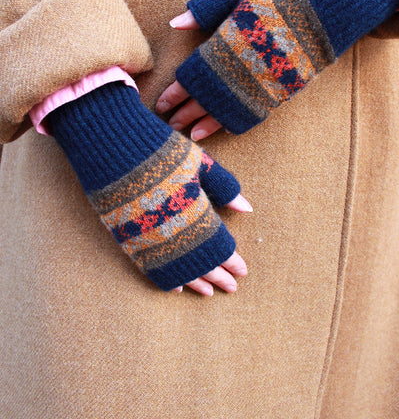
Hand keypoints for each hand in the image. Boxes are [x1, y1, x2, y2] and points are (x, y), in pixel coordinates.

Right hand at [48, 81, 251, 292]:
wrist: (112, 144)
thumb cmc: (161, 149)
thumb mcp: (197, 161)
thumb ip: (224, 187)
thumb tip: (248, 209)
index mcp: (194, 211)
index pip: (218, 246)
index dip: (232, 261)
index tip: (242, 272)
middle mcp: (172, 230)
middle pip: (201, 262)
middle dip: (218, 276)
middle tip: (231, 288)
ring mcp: (148, 236)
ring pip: (177, 270)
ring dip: (196, 282)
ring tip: (209, 293)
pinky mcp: (127, 238)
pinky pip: (151, 267)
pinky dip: (166, 278)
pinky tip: (178, 288)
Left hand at [158, 0, 398, 135]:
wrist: (330, 2)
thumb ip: (206, 8)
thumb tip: (175, 23)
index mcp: (229, 42)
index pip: (194, 74)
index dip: (176, 91)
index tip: (161, 103)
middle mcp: (243, 67)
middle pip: (207, 97)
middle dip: (186, 112)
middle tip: (169, 125)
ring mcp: (265, 81)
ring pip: (229, 110)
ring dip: (207, 124)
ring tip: (190, 135)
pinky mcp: (284, 89)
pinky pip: (255, 112)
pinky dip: (236, 123)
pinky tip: (224, 130)